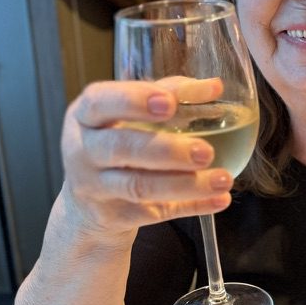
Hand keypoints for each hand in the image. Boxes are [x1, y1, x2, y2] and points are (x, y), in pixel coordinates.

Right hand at [60, 78, 233, 238]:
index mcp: (85, 116)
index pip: (100, 102)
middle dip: (166, 150)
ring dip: (185, 184)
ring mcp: (94, 188)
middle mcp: (83, 151)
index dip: (133, 100)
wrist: (86, 208)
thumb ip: (170, 94)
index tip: (169, 103)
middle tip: (205, 152)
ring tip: (222, 179)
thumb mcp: (131, 116)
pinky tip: (220, 199)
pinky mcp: (112, 218)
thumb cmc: (115, 147)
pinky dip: (192, 206)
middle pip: (120, 148)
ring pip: (139, 186)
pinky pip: (155, 213)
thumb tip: (213, 86)